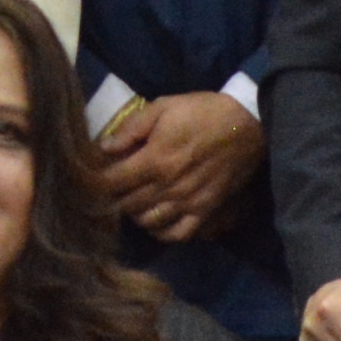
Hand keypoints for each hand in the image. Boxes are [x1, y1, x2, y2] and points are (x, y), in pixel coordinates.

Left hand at [91, 90, 264, 243]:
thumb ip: (132, 129)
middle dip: (113, 198)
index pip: (112, 183)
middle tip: (112, 189)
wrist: (247, 122)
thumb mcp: (163, 106)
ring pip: (148, 222)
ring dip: (134, 215)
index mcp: (154, 160)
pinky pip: (178, 234)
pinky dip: (162, 232)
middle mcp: (168, 187)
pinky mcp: (205, 210)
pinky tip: (156, 220)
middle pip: (126, 205)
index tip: (92, 178)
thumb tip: (104, 148)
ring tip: (133, 201)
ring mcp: (187, 202)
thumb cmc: (202, 111)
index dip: (97, 183)